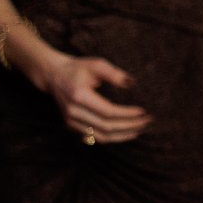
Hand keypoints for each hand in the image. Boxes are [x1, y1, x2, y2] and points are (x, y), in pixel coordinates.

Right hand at [27, 47, 151, 143]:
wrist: (54, 76)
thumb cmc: (78, 68)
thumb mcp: (96, 64)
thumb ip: (114, 74)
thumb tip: (132, 83)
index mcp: (79, 96)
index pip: (108, 112)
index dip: (128, 114)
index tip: (144, 111)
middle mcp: (73, 112)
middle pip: (107, 127)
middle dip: (130, 126)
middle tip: (148, 121)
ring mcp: (71, 121)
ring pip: (101, 136)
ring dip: (123, 135)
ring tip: (141, 129)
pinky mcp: (72, 126)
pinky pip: (96, 137)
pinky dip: (113, 137)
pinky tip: (128, 132)